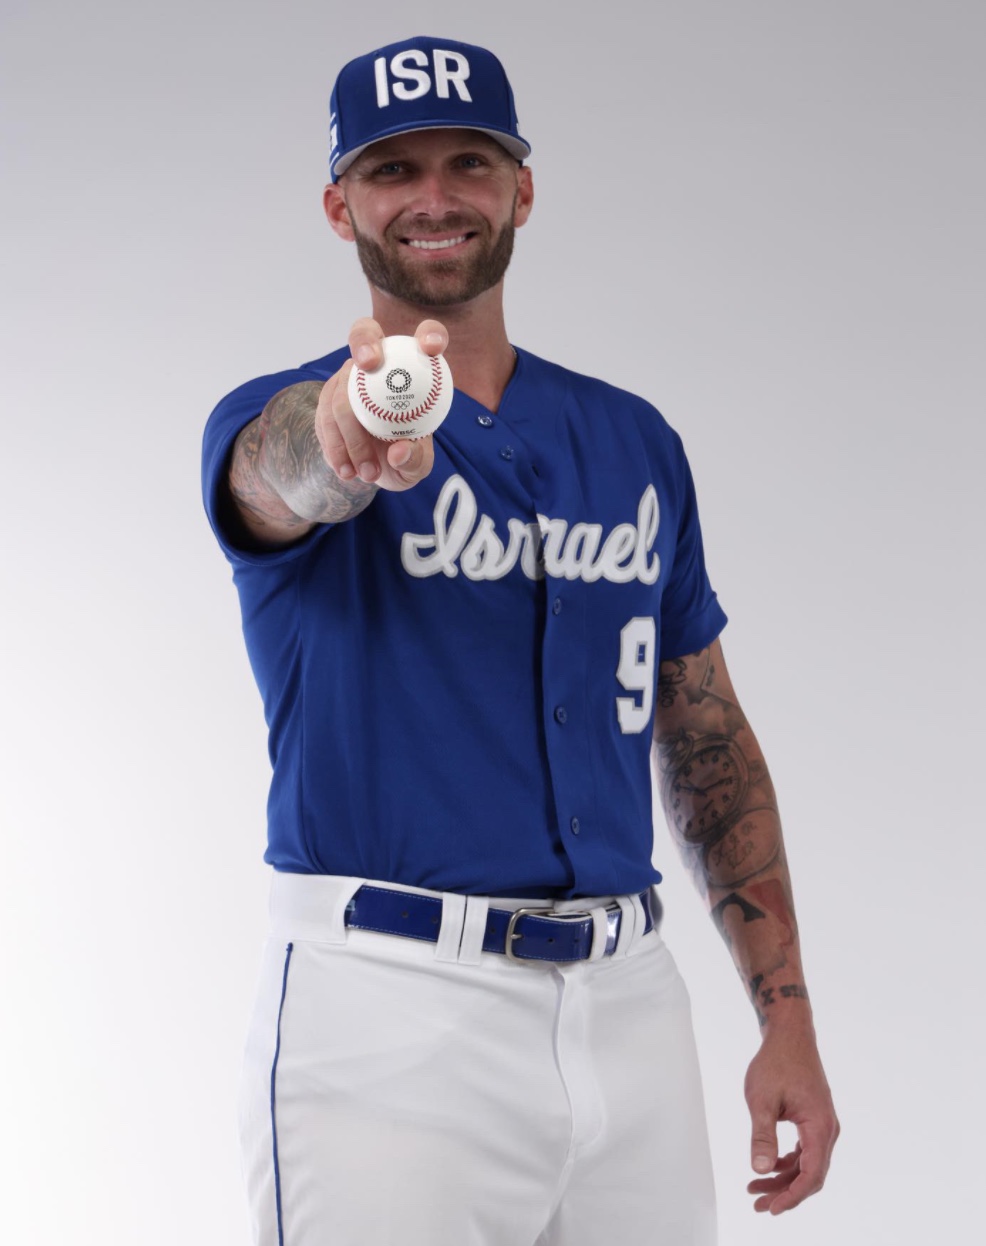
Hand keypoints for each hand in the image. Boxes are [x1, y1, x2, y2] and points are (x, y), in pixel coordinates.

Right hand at [315, 317, 446, 491]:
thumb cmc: (405, 458)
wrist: (374, 470)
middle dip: (365, 343)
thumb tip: (398, 451)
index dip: (431, 333)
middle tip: (369, 362)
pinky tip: (347, 471)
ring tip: (368, 472)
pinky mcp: (327, 397)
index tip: (433, 347)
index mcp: (414, 369)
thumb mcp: (418, 465)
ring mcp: (349, 378)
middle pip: (364, 334)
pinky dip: (335, 446)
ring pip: (341, 390)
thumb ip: (414, 459)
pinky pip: (325, 415)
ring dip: (351, 433)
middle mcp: (378, 363)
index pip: (428, 335)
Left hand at [744, 1027, 838, 1213]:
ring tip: (755, 1189)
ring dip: (784, 1179)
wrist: (790, 1035)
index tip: (772, 1209)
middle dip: (785, 1192)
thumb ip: (762, 1136)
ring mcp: (823, 1124)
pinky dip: (788, 1163)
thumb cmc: (776, 1063)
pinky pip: (806, 1151)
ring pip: (808, 1164)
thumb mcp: (762, 1099)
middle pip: (811, 1174)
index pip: (811, 1174)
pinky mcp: (815, 1119)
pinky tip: (769, 1167)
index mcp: (819, 1126)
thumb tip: (761, 1169)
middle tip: (757, 1204)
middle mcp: (827, 1129)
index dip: (792, 1196)